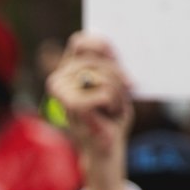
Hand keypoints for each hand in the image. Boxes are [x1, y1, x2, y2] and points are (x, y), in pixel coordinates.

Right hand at [47, 32, 132, 189]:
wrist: (106, 148)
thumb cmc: (110, 115)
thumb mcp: (112, 82)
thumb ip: (107, 62)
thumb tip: (109, 44)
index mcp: (67, 70)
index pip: (79, 41)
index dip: (100, 44)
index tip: (116, 56)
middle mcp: (58, 80)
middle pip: (96, 59)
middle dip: (118, 73)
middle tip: (130, 85)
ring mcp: (62, 93)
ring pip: (103, 76)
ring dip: (118, 92)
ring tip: (114, 106)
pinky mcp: (74, 107)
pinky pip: (105, 92)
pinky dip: (116, 102)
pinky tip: (110, 114)